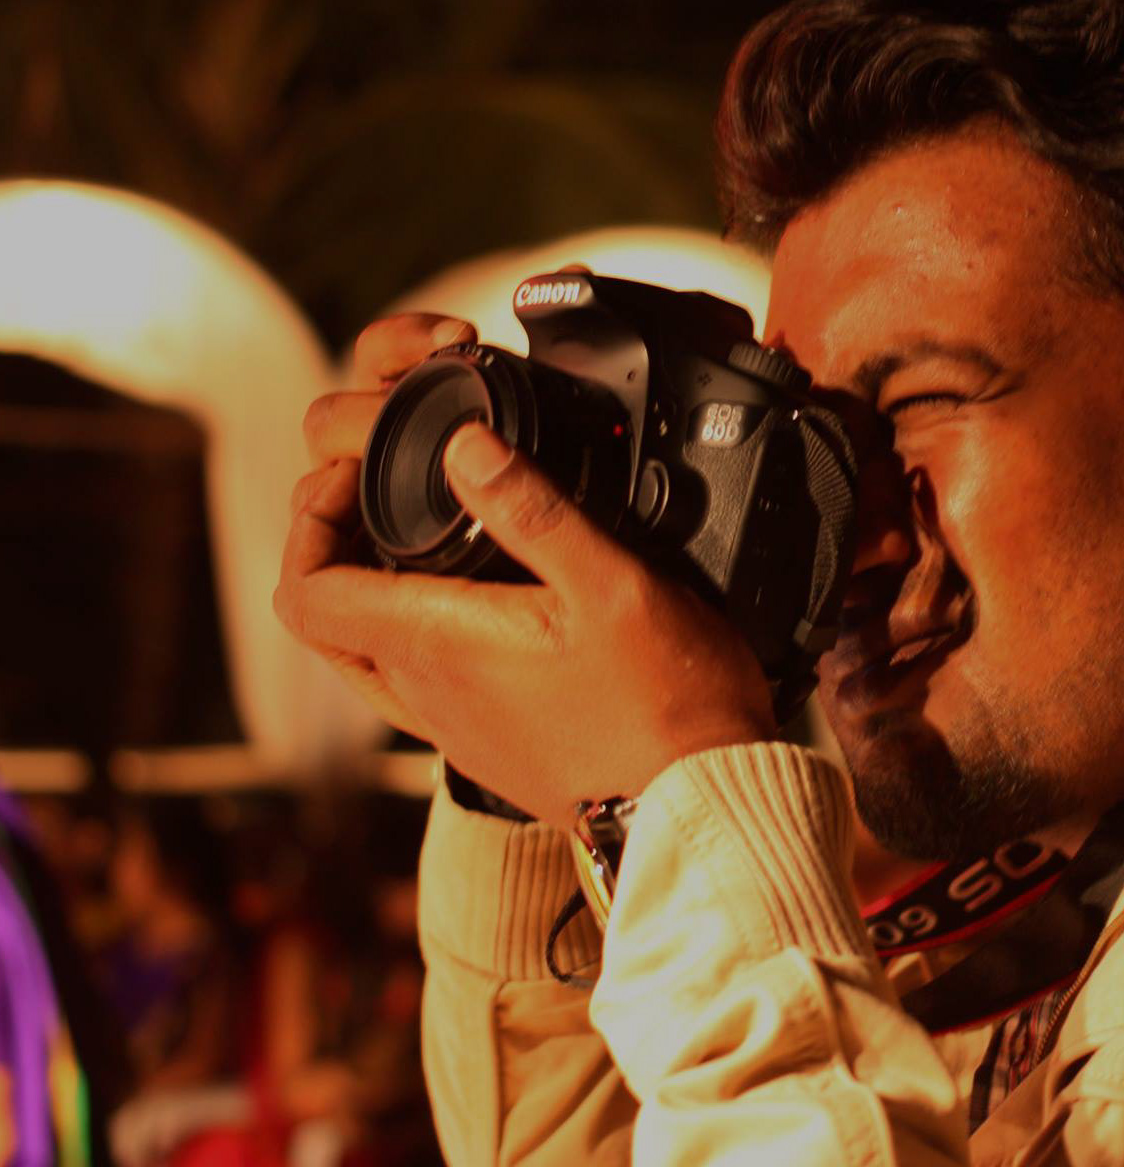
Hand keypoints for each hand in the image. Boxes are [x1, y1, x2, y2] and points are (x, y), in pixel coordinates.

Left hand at [275, 314, 775, 821]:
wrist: (698, 798)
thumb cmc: (664, 700)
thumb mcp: (608, 583)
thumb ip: (533, 510)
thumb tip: (464, 446)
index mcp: (439, 646)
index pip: (305, 593)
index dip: (309, 523)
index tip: (359, 477)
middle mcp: (428, 693)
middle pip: (324, 621)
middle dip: (330, 547)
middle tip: (376, 496)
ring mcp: (453, 727)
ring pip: (366, 653)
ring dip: (370, 591)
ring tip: (420, 541)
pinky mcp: (486, 745)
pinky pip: (415, 682)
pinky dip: (414, 630)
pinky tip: (475, 604)